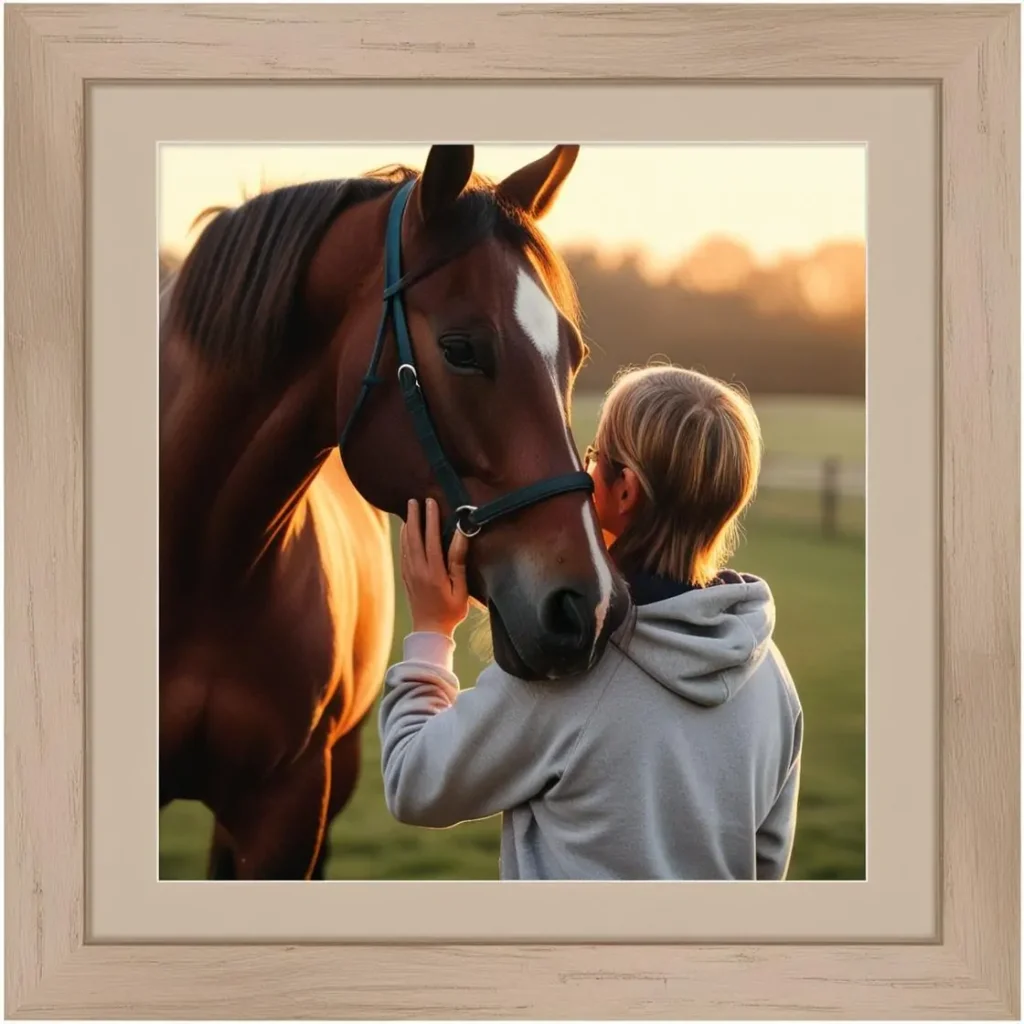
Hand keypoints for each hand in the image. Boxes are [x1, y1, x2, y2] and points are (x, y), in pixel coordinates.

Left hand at [400, 498, 469, 638]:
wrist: (430, 630)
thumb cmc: (451, 612)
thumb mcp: (461, 589)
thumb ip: (458, 562)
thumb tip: (461, 537)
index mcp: (433, 572)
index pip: (431, 539)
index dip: (431, 519)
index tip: (431, 502)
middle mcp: (418, 570)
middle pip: (414, 537)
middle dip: (414, 516)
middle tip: (415, 499)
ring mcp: (410, 574)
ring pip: (406, 543)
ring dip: (408, 524)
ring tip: (409, 508)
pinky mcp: (406, 577)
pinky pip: (403, 552)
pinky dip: (404, 538)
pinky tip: (406, 530)